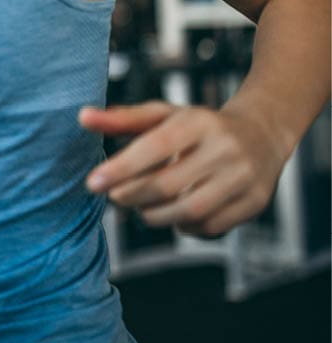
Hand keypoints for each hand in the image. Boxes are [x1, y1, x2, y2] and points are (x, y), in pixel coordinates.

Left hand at [79, 101, 285, 237]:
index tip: (93, 182)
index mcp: (198, 122)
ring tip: (142, 205)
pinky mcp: (254, 203)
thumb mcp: (164, 115)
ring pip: (187, 212)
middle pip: (167, 185)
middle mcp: (224, 149)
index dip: (121, 168)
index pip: (154, 147)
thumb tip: (82, 117)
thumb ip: (122, 119)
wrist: (262, 133)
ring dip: (154, 215)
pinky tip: (175, 213)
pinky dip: (183, 226)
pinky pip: (209, 228)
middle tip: (114, 196)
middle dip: (132, 195)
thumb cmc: (200, 125)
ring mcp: (243, 178)